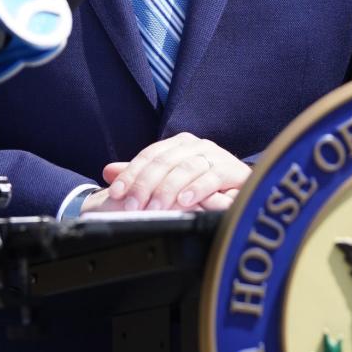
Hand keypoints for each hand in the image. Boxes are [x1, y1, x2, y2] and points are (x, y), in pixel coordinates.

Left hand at [101, 132, 250, 211]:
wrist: (244, 189)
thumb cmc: (202, 185)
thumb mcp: (168, 180)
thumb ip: (141, 175)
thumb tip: (108, 171)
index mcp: (178, 144)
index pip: (149, 155)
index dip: (130, 173)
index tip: (115, 193)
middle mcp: (196, 145)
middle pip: (165, 161)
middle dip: (145, 184)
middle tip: (132, 206)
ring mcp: (215, 155)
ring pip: (186, 168)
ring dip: (168, 189)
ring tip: (154, 208)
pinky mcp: (233, 170)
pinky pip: (212, 178)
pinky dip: (197, 189)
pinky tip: (184, 201)